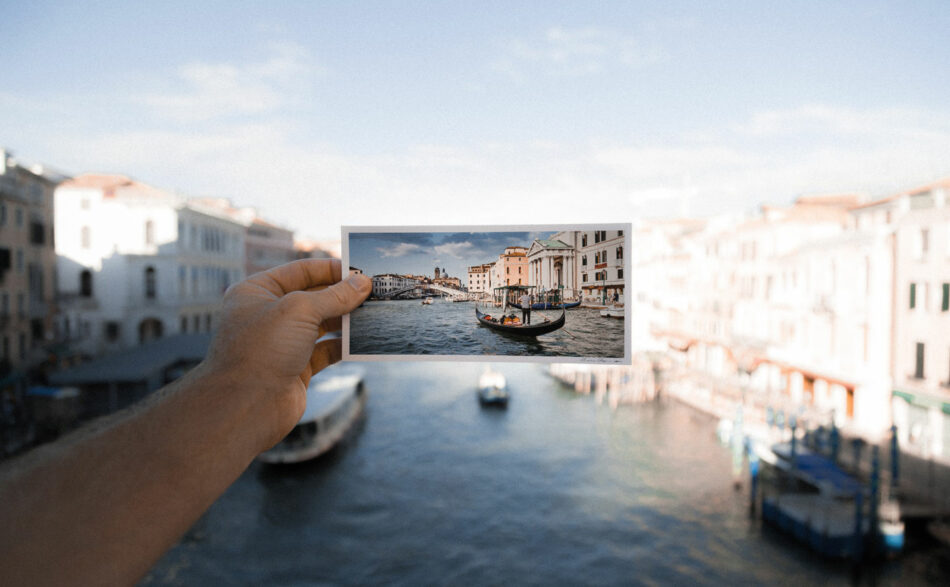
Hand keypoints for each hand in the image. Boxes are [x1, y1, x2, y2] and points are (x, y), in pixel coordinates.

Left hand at [203, 259, 370, 449]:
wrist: (246, 408)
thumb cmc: (261, 351)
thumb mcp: (300, 311)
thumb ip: (334, 296)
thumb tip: (362, 282)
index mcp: (257, 292)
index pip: (300, 271)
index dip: (330, 269)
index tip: (359, 270)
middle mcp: (268, 315)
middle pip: (313, 297)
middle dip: (342, 295)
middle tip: (373, 291)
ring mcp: (282, 343)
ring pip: (321, 324)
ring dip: (347, 319)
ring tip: (374, 312)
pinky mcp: (295, 368)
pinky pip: (325, 350)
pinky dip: (344, 345)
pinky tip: (363, 340)